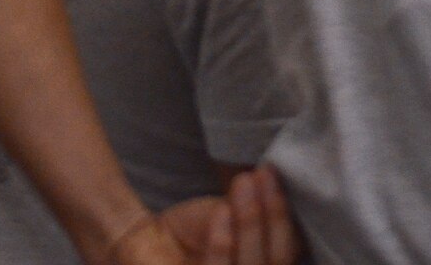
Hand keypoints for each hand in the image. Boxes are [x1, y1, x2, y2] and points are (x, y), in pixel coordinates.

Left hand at [111, 166, 299, 264]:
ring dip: (250, 223)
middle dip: (272, 218)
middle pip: (275, 264)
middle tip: (262, 175)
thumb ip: (257, 213)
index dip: (285, 219)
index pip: (288, 254)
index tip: (273, 174)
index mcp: (263, 263)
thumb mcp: (232, 217)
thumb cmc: (194, 231)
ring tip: (243, 182)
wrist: (142, 239)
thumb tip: (280, 188)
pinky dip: (221, 243)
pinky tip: (221, 212)